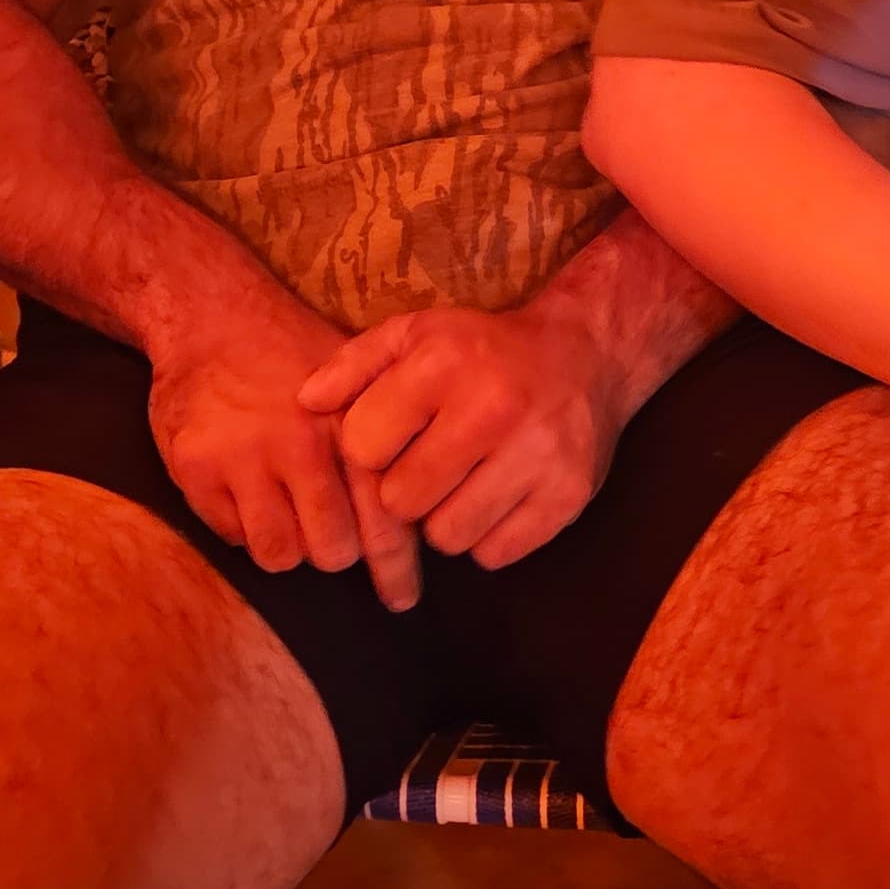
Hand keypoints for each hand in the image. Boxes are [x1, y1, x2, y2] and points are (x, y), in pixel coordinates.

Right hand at [145, 287, 424, 609]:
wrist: (210, 312)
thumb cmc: (294, 352)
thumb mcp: (356, 379)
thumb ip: (387, 440)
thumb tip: (428, 510)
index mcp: (351, 425)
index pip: (385, 519)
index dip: (396, 570)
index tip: (401, 599)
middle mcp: (300, 444)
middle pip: (333, 553)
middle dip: (335, 550)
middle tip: (329, 532)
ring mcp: (244, 458)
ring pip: (280, 555)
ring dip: (288, 543)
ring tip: (286, 511)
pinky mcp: (197, 469)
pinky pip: (233, 537)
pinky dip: (244, 526)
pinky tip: (247, 490)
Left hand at [301, 304, 628, 571]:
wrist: (586, 354)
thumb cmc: (483, 349)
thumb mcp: (415, 334)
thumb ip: (352, 364)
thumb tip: (303, 403)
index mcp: (445, 363)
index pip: (363, 448)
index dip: (369, 450)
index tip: (392, 438)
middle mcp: (493, 408)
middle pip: (403, 502)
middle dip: (406, 491)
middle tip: (429, 466)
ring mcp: (537, 455)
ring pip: (448, 538)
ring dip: (446, 520)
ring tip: (463, 482)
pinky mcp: (569, 495)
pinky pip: (495, 554)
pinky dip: (489, 536)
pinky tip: (498, 497)